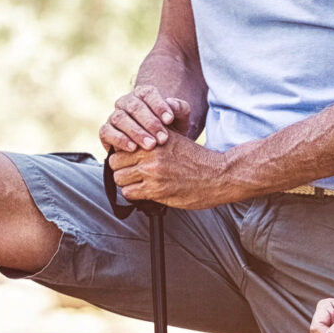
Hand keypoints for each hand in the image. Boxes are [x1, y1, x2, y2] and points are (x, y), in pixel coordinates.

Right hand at [101, 86, 195, 153]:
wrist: (155, 148)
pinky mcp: (106, 131)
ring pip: (120, 118)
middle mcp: (126, 102)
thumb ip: (180, 109)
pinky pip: (107, 132)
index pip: (148, 94)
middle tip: (162, 139)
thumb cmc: (170, 130)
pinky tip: (133, 148)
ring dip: (136, 132)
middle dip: (150, 123)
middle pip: (134, 107)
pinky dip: (119, 139)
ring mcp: (114, 116)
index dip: (159, 106)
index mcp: (143, 94)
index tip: (170, 120)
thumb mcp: (180, 120)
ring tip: (151, 145)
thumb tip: (171, 104)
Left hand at [107, 138, 238, 208]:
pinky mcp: (156, 190)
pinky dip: (134, 194)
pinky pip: (129, 193)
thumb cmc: (197, 159)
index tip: (129, 160)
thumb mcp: (175, 139)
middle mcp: (151, 154)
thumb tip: (130, 143)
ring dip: (126, 183)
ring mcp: (152, 172)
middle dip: (121, 168)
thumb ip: (153, 138)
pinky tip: (145, 192)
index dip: (123, 154)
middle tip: (132, 173)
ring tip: (138, 183)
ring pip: (119, 179)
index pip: (121, 145)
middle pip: (115, 162)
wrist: (218, 175)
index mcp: (154, 139)